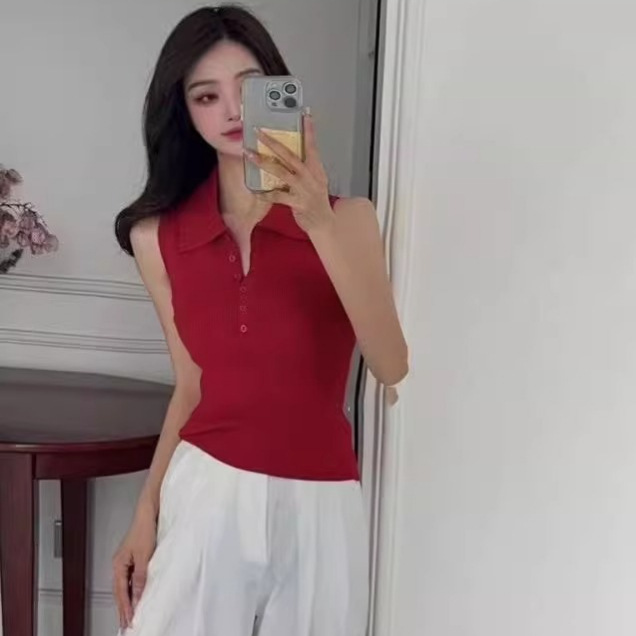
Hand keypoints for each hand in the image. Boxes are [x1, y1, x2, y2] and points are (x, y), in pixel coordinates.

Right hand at [112, 507, 156, 629]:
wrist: (149, 514)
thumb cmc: (145, 530)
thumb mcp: (144, 557)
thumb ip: (141, 578)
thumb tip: (138, 596)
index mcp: (118, 565)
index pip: (121, 592)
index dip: (125, 607)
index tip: (128, 621)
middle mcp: (120, 564)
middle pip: (121, 591)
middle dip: (124, 608)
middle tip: (127, 624)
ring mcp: (126, 561)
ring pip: (126, 586)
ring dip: (129, 600)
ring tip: (131, 615)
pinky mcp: (134, 558)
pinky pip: (131, 579)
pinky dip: (133, 589)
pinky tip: (138, 596)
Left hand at [244, 112, 335, 234]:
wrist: (324, 222)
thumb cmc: (317, 200)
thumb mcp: (316, 180)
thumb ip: (306, 167)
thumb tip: (290, 155)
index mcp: (316, 169)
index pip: (312, 146)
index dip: (309, 130)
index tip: (305, 115)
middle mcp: (310, 176)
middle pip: (290, 155)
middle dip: (273, 142)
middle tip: (259, 132)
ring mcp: (303, 189)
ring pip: (281, 172)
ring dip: (263, 162)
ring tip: (249, 154)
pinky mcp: (297, 202)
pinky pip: (277, 196)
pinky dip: (266, 194)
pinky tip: (256, 191)